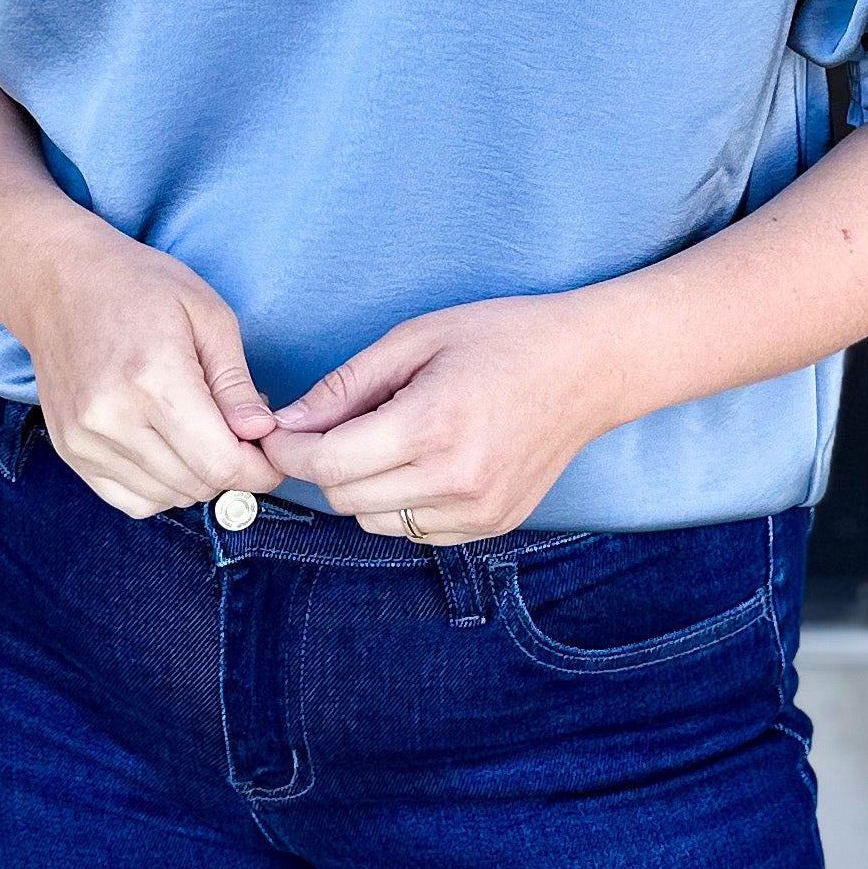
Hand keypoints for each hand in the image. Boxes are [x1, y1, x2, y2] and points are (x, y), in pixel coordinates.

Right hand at [14, 215, 281, 519]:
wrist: (58, 282)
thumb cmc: (139, 287)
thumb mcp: (208, 316)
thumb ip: (235, 383)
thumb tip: (261, 432)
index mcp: (155, 380)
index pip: (220, 464)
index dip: (259, 470)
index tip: (270, 456)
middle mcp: (113, 418)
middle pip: (197, 485)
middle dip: (233, 470)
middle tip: (238, 434)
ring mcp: (85, 440)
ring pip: (167, 498)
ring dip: (197, 479)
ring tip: (200, 433)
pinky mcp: (70, 452)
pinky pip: (132, 500)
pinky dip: (161, 488)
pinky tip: (169, 452)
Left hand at [261, 292, 631, 540]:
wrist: (591, 367)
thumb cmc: (506, 338)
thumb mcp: (417, 338)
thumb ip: (347, 384)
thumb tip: (289, 422)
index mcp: (432, 426)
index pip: (330, 463)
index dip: (290, 449)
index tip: (276, 431)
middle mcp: (455, 480)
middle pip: (344, 497)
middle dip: (321, 464)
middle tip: (327, 426)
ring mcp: (477, 510)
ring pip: (374, 521)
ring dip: (360, 486)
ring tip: (384, 438)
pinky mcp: (492, 524)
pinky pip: (414, 531)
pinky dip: (399, 503)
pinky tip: (421, 461)